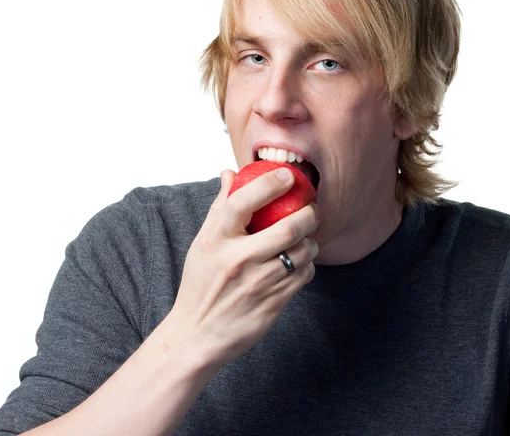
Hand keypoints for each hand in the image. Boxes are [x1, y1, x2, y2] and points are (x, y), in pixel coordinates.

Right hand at [170, 168, 319, 369]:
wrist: (198, 335)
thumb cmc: (200, 283)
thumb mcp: (202, 243)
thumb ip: (220, 207)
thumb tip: (230, 174)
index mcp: (215, 240)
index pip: (241, 202)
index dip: (268, 184)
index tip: (287, 175)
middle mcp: (237, 260)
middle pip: (287, 227)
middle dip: (309, 213)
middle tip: (311, 208)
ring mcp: (258, 283)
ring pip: (302, 252)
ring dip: (311, 240)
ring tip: (306, 236)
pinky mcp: (274, 303)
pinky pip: (304, 275)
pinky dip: (308, 264)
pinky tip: (299, 261)